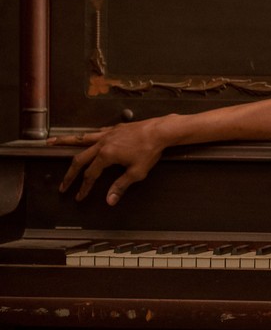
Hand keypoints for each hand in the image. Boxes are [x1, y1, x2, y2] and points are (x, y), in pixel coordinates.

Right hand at [47, 116, 172, 205]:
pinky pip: (95, 133)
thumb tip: (109, 201)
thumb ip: (121, 186)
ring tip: (50, 142)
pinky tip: (82, 137)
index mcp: (106, 156)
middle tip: (63, 185)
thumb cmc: (150, 151)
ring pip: (81, 139)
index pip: (90, 175)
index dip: (84, 188)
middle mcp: (102, 144)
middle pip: (79, 159)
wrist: (160, 131)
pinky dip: (86, 136)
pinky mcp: (114, 128)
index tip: (79, 196)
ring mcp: (107, 134)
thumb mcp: (137, 172)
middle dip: (70, 174)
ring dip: (64, 142)